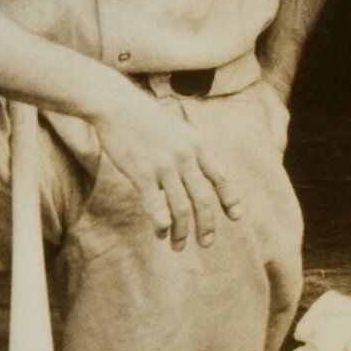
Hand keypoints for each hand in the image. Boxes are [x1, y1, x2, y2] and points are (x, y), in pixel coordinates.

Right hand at [89, 84, 246, 251]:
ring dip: (182, 231)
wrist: (115, 104)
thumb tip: (196, 174)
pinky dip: (161, 224)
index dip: (229, 198)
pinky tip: (160, 233)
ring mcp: (163, 165)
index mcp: (196, 144)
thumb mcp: (177, 129)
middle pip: (203, 199)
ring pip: (181, 207)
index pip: (220, 176)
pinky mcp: (141, 173)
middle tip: (206, 242)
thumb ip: (189, 150)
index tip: (235, 216)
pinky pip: (156, 206)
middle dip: (206, 225)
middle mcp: (184, 156)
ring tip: (178, 246)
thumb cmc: (143, 117)